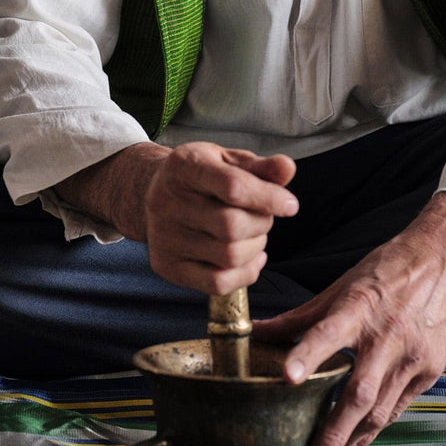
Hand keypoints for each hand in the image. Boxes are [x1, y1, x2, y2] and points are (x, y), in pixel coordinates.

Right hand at [56, 141, 298, 291]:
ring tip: (254, 234)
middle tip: (264, 217)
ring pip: (228, 256)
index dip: (268, 198)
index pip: (232, 186)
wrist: (155, 192)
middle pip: (231, 226)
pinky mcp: (166, 266)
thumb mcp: (229, 161)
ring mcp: (164, 237)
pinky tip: (252, 258)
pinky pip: (217, 283)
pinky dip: (246, 274)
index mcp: (184, 166)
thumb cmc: (204, 176)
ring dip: (256, 247)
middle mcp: (166, 201)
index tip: (290, 205)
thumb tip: (287, 167)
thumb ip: (260, 167)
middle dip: (262, 224)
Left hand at [252, 193, 445, 445]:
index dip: (306, 355)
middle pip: (359, 393)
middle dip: (334, 432)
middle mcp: (387, 336)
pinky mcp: (431, 368)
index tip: (287, 378)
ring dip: (356, 437)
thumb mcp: (345, 284)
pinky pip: (400, 404)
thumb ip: (303, 316)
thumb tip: (259, 332)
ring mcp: (412, 356)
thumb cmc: (392, 267)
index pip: (328, 332)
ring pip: (381, 409)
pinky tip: (362, 435)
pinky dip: (379, 422)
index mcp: (360, 306)